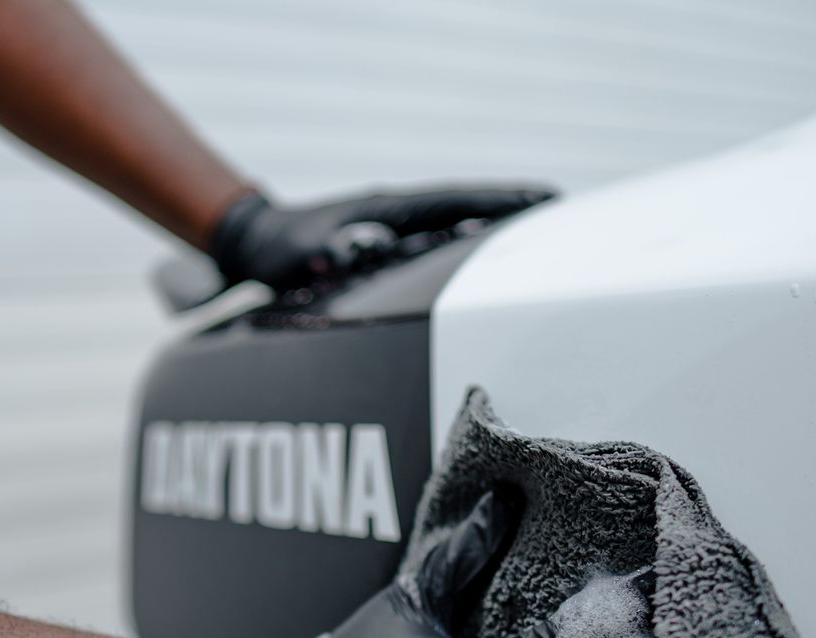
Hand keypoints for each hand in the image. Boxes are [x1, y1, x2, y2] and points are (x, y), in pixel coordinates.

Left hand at [207, 187, 553, 291]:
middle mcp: (397, 213)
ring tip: (539, 240)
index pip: (456, 200)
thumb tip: (364, 246)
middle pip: (467, 208)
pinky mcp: (388, 242)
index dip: (501, 200)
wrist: (254, 244)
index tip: (545, 200)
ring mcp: (394, 226)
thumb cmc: (277, 251)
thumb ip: (328, 250)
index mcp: (388, 209)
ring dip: (494, 229)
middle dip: (512, 212)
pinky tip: (487, 261)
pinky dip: (467, 243)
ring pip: (456, 223)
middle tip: (562, 217)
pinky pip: (439, 239)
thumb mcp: (297, 255)